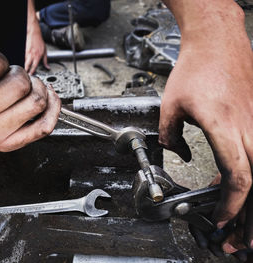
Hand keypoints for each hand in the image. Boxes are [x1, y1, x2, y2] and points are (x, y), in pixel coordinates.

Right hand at [25, 20, 48, 74]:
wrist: (34, 34)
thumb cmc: (40, 42)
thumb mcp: (45, 51)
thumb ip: (45, 60)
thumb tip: (48, 67)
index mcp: (37, 56)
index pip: (34, 65)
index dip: (32, 71)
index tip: (30, 74)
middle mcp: (32, 55)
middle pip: (27, 64)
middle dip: (26, 69)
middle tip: (25, 73)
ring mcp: (27, 52)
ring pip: (25, 61)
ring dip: (25, 65)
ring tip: (24, 69)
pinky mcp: (25, 50)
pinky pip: (24, 57)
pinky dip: (24, 60)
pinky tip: (24, 62)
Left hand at [158, 4, 252, 248]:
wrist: (218, 44)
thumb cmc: (196, 69)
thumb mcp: (170, 106)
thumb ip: (170, 137)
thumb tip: (178, 154)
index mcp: (224, 128)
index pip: (237, 178)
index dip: (229, 205)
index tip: (218, 219)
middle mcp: (248, 129)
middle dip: (248, 218)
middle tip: (236, 240)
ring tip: (244, 227)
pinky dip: (251, 180)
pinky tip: (238, 189)